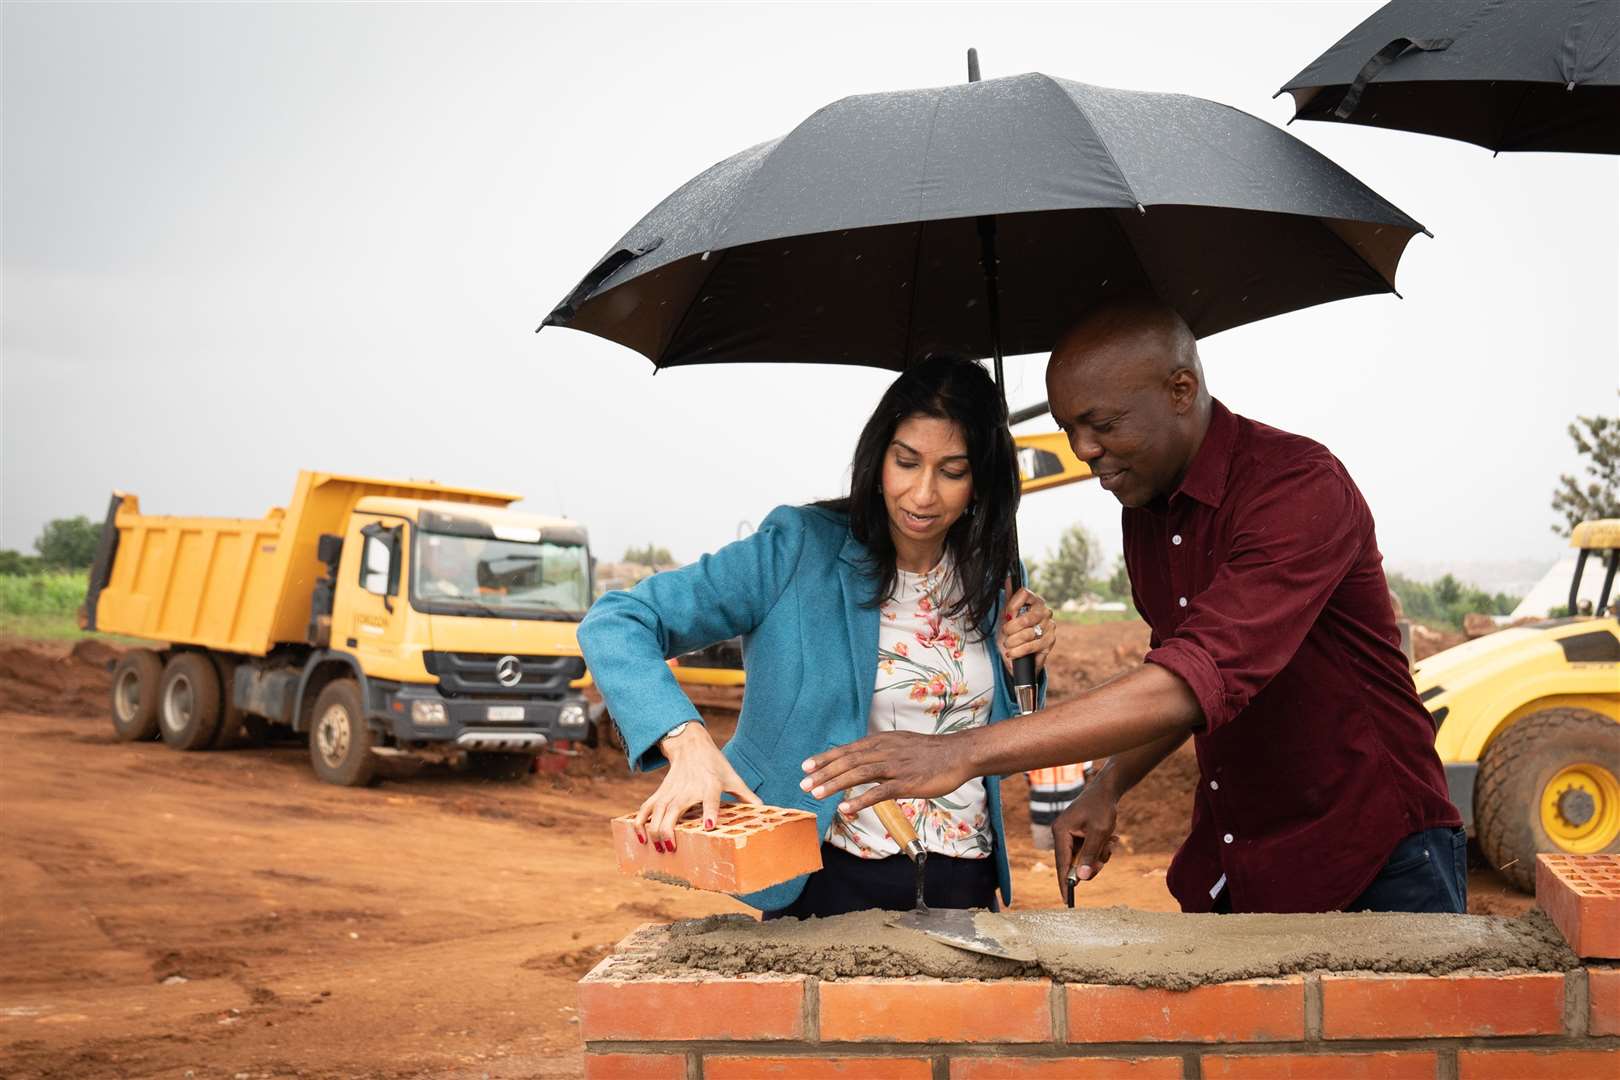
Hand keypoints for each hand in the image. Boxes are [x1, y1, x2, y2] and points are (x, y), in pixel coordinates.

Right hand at [633, 724, 761, 849]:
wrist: (690, 744)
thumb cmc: (714, 763)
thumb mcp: (733, 776)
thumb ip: (746, 794)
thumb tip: (765, 808)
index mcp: (710, 785)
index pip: (711, 799)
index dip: (710, 812)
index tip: (709, 826)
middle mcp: (687, 789)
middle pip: (674, 810)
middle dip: (669, 831)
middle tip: (671, 849)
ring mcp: (670, 792)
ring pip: (657, 813)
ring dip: (654, 831)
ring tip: (658, 849)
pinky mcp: (660, 793)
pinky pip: (645, 809)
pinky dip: (640, 823)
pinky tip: (640, 838)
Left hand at [800, 730, 974, 815]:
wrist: (957, 753)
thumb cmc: (929, 752)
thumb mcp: (899, 743)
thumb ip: (879, 750)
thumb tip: (861, 757)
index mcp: (881, 742)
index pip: (847, 750)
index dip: (825, 758)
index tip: (806, 766)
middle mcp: (884, 751)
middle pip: (847, 761)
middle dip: (823, 773)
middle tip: (803, 784)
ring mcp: (895, 767)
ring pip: (858, 774)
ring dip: (835, 784)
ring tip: (817, 794)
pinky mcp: (907, 782)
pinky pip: (879, 792)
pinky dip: (861, 799)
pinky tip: (847, 808)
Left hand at [1000, 581, 1055, 674]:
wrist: (1016, 652)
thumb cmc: (1012, 631)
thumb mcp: (1007, 615)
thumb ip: (1009, 597)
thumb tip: (1009, 577)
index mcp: (1035, 601)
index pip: (1024, 594)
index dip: (1012, 605)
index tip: (1007, 616)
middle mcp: (1045, 612)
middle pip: (1026, 617)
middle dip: (1011, 628)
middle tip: (1005, 633)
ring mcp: (1050, 627)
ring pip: (1029, 633)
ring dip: (1014, 641)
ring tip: (1008, 645)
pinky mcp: (1050, 642)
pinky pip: (1033, 646)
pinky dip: (1019, 651)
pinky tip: (1012, 653)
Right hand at [1052, 780, 1120, 902]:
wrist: (1107, 790)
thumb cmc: (1102, 808)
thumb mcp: (1099, 833)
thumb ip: (1089, 855)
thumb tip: (1080, 878)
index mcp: (1061, 832)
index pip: (1061, 864)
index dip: (1065, 883)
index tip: (1067, 901)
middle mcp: (1061, 833)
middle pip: (1073, 863)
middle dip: (1092, 862)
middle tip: (1104, 857)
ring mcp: (1069, 833)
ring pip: (1083, 858)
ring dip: (1099, 854)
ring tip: (1110, 841)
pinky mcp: (1077, 833)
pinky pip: (1087, 850)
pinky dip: (1099, 849)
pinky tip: (1110, 838)